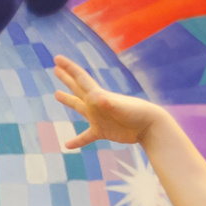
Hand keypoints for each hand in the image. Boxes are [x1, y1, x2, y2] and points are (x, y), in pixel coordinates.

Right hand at [52, 55, 167, 148]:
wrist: (150, 126)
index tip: (57, 59)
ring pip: (78, 106)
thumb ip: (110, 104)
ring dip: (68, 100)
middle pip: (77, 88)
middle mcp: (96, 104)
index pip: (81, 78)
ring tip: (56, 94)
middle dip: (66, 78)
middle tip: (56, 68)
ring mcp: (98, 117)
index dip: (68, 68)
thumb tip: (99, 99)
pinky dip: (77, 141)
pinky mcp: (102, 131)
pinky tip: (67, 145)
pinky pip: (85, 136)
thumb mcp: (122, 108)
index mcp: (98, 96)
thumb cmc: (138, 114)